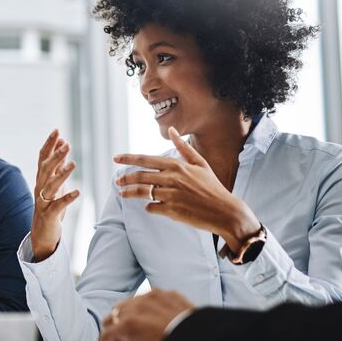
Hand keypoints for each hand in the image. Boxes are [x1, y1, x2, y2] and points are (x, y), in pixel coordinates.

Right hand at [30, 130, 80, 261]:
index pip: (42, 158)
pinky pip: (57, 205)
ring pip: (50, 185)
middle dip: (55, 156)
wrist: (42, 233)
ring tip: (73, 164)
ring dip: (61, 174)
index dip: (49, 144)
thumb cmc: (50, 205)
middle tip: (66, 144)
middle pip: (45, 169)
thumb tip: (63, 143)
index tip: (57, 131)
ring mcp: (43, 201)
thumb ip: (58, 164)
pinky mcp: (49, 215)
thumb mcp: (55, 183)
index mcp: (41, 179)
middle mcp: (39, 188)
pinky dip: (67, 198)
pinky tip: (77, 192)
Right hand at [99, 289, 193, 340]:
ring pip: (127, 306)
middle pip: (112, 319)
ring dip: (129, 322)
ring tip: (142, 338)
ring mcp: (150, 298)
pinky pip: (147, 300)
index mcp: (127, 326)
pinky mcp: (165, 294)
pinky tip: (157, 326)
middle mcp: (134, 308)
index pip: (105, 337)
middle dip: (117, 337)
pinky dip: (146, 312)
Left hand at [113, 127, 260, 249]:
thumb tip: (172, 129)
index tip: (116, 158)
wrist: (225, 211)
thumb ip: (183, 147)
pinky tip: (149, 206)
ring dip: (130, 193)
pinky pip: (152, 207)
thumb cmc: (212, 187)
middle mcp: (172, 178)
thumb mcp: (200, 163)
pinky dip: (149, 206)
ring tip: (122, 194)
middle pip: (140, 176)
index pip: (146, 160)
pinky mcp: (172, 210)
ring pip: (142, 192)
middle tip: (117, 181)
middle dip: (125, 178)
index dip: (128, 159)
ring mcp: (171, 195)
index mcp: (177, 165)